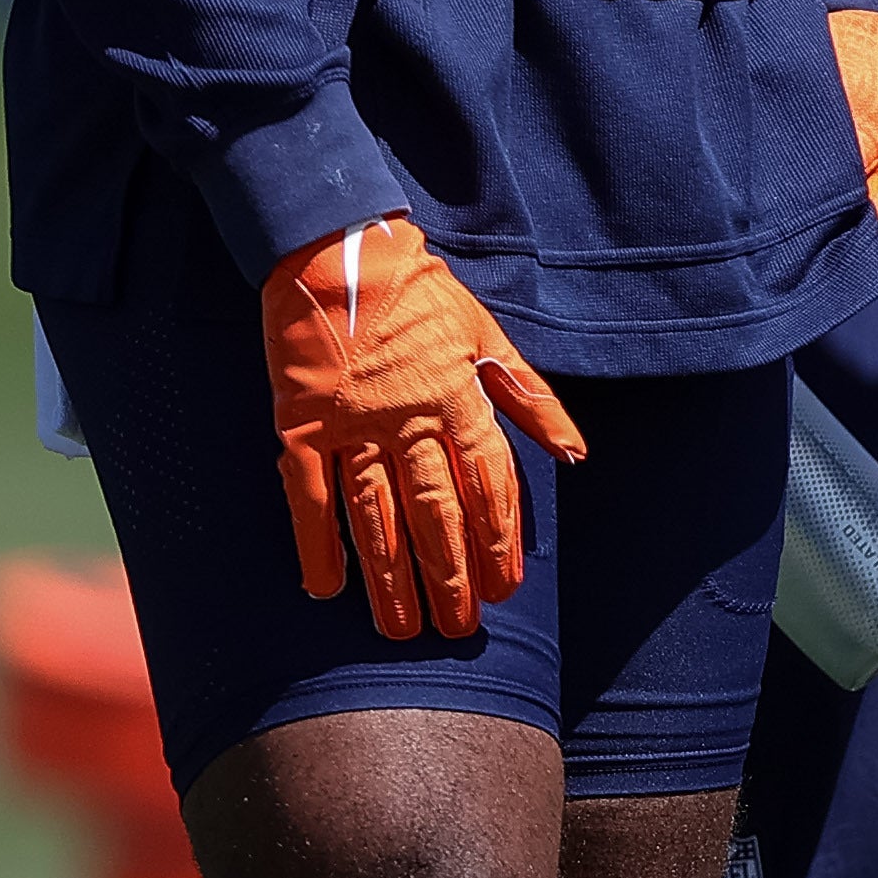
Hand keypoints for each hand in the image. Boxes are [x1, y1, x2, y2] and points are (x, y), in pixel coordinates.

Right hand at [261, 217, 585, 639]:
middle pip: (436, 510)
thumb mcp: (487, 335)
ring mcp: (352, 424)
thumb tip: (576, 453)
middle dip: (451, 574)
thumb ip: (530, 397)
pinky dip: (316, 544)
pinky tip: (326, 589)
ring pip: (376, 515)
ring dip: (390, 577)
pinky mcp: (301, 425)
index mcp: (459, 395)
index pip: (489, 482)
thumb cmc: (420, 295)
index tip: (506, 586)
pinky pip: (308, 496)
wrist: (337, 250)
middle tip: (459, 627)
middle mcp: (409, 417)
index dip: (500, 538)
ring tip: (402, 628)